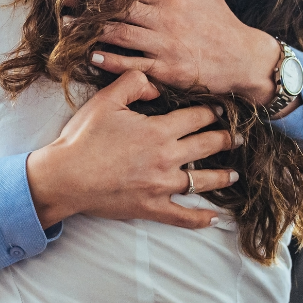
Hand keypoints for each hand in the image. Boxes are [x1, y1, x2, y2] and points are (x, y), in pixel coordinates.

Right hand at [26, 70, 239, 228]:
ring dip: (222, 176)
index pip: (197, 117)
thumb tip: (156, 86)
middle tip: (237, 137)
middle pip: (207, 146)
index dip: (211, 111)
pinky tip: (214, 219)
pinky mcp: (151, 208)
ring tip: (235, 174)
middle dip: (226, 139)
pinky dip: (200, 219)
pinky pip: (182, 216)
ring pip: (202, 181)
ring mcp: (162, 186)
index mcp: (159, 131)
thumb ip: (133, 83)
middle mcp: (167, 158)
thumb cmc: (83, 138)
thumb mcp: (105, 100)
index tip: (220, 109)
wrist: (65, 177)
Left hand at [89, 0, 280, 103]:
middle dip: (90, 3)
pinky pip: (133, 65)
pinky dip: (111, 60)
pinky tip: (91, 55)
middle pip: (120, 8)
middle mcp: (165, 21)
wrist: (244, 60)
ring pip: (122, 34)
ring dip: (92, 30)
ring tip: (68, 26)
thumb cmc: (224, 24)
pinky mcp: (165, 70)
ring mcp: (164, 46)